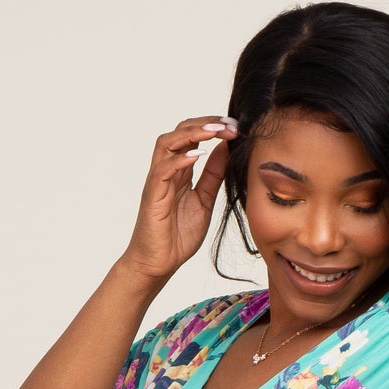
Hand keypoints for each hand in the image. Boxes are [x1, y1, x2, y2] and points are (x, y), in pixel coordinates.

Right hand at [117, 114, 238, 288]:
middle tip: (229, 124)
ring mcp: (158, 181)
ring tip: (215, 131)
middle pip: (180, 132)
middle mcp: (167, 171)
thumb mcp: (204, 202)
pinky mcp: (152, 195)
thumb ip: (213, 176)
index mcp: (180, 171)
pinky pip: (163, 170)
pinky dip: (180, 159)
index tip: (235, 127)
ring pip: (167, 143)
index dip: (212, 128)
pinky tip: (198, 156)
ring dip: (191, 133)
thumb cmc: (177, 237)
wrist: (159, 264)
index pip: (193, 137)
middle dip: (205, 124)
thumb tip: (225, 148)